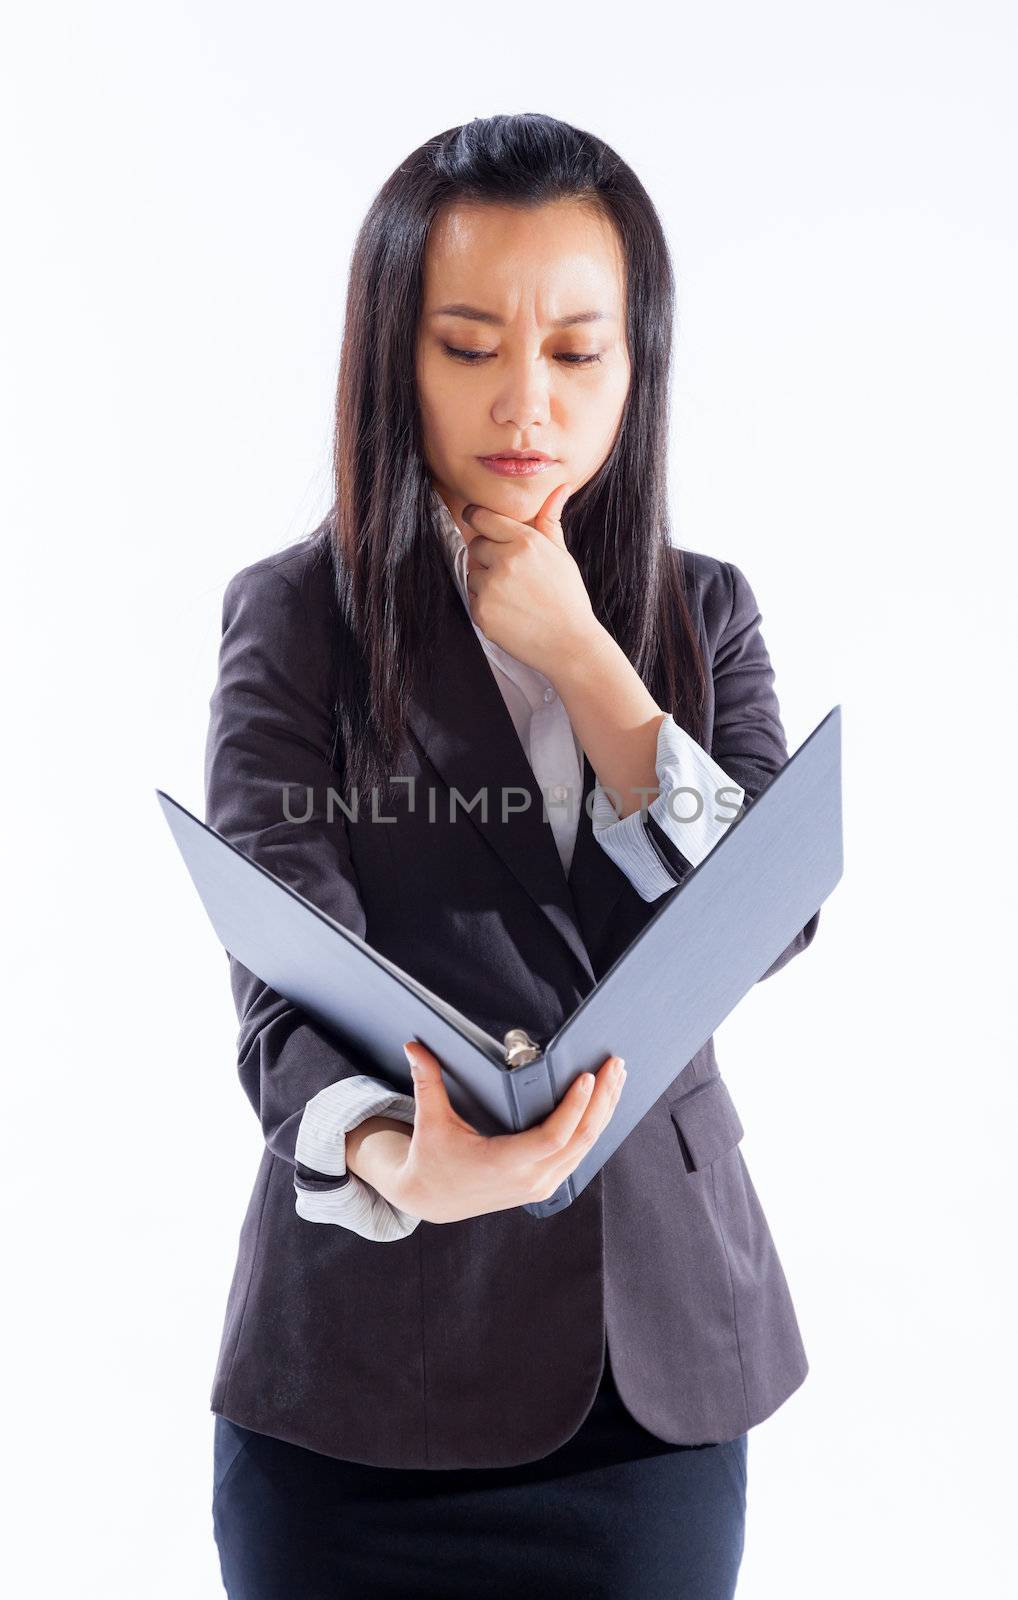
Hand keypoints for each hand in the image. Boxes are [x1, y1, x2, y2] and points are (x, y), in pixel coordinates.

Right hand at [366, 1041, 626, 1223]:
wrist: (432, 1199)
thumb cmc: (432, 1159)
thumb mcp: (429, 1121)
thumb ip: (426, 1082)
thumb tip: (413, 1045)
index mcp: (503, 1165)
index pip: (553, 1137)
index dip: (575, 1107)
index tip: (587, 1077)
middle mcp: (529, 1179)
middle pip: (580, 1139)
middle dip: (602, 1100)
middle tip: (615, 1064)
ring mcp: (541, 1185)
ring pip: (586, 1147)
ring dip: (604, 1111)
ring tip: (617, 1077)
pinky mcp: (546, 1184)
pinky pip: (579, 1154)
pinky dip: (593, 1126)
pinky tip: (603, 1103)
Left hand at [460, 483, 600, 678]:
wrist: (569, 643)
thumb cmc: (567, 598)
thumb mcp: (562, 555)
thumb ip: (550, 520)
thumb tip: (559, 487)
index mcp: (525, 541)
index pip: (483, 517)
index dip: (478, 518)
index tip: (477, 521)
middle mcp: (505, 560)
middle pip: (475, 544)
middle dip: (487, 555)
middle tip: (512, 573)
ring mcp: (491, 587)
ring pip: (473, 573)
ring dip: (486, 581)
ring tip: (514, 596)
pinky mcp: (481, 611)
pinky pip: (473, 598)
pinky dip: (487, 605)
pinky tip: (510, 613)